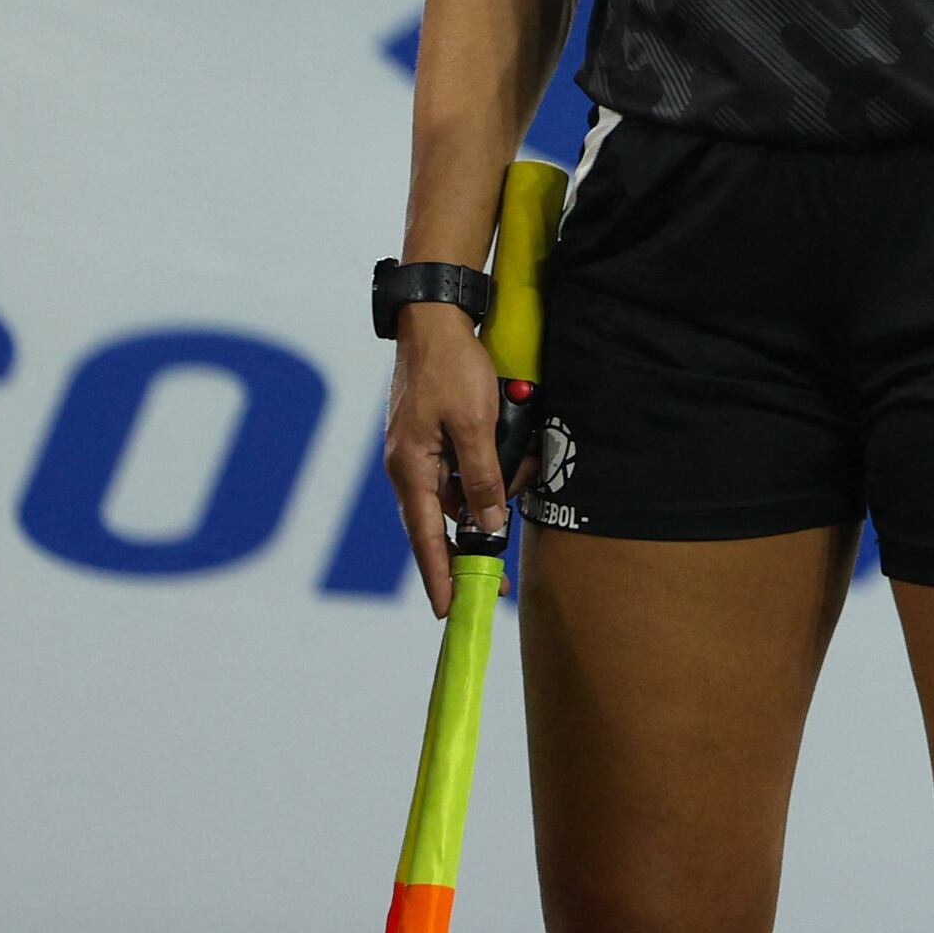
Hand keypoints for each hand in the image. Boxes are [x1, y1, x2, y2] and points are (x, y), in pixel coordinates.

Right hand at [380, 307, 511, 617]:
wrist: (434, 323)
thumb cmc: (451, 369)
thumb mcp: (475, 424)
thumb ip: (483, 476)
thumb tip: (490, 522)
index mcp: (411, 470)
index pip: (426, 538)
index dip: (439, 575)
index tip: (448, 610)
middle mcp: (410, 468)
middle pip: (441, 525)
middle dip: (471, 549)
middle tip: (496, 581)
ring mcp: (421, 454)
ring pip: (459, 495)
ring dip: (490, 497)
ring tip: (523, 480)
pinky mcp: (434, 439)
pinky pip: (463, 470)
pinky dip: (488, 472)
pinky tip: (515, 463)